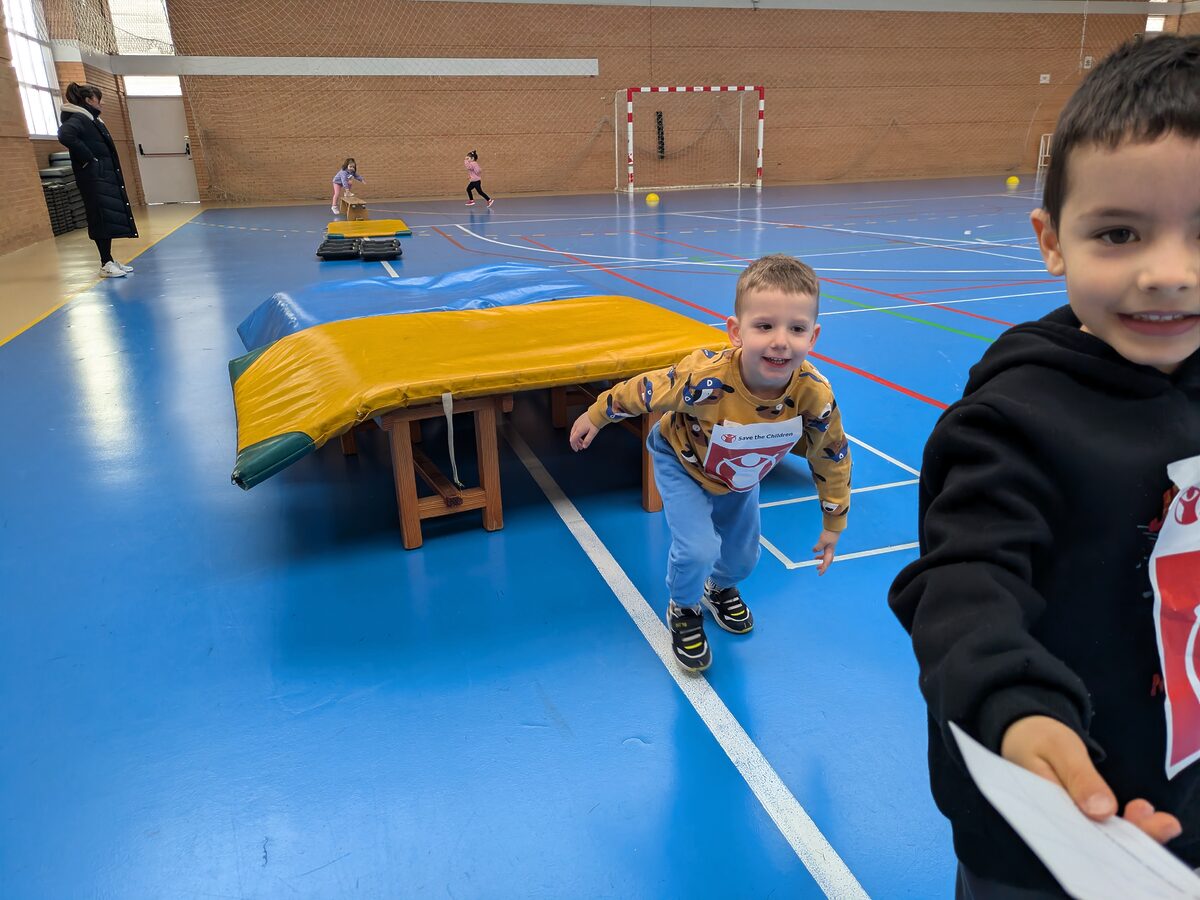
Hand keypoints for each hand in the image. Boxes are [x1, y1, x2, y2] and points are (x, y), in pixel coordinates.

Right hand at [569, 413, 599, 450]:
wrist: (597, 412)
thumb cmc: (595, 421)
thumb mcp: (593, 433)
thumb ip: (588, 440)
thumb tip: (584, 446)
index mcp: (579, 430)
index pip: (573, 440)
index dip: (574, 446)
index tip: (577, 450)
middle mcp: (576, 426)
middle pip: (572, 437)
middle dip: (576, 443)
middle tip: (581, 447)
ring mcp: (577, 422)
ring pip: (573, 433)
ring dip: (577, 439)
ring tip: (582, 442)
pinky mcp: (579, 420)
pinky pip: (575, 429)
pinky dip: (577, 434)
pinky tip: (582, 435)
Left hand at [811, 529, 839, 574]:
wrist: (834, 527)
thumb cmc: (829, 534)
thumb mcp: (823, 540)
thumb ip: (818, 546)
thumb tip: (814, 551)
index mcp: (830, 552)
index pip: (827, 563)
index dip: (823, 569)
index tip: (820, 573)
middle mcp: (830, 551)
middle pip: (827, 561)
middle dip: (823, 566)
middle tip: (817, 569)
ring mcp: (830, 548)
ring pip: (826, 557)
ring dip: (821, 560)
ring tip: (815, 559)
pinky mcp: (828, 544)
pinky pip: (824, 552)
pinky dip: (820, 554)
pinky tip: (816, 552)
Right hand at [1001, 716, 1181, 843]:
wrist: (1025, 730)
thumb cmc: (1037, 737)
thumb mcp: (1060, 749)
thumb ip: (1079, 778)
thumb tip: (1103, 813)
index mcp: (1041, 809)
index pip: (1078, 834)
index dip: (1110, 836)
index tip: (1139, 818)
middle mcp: (1055, 822)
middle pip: (1095, 840)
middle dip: (1132, 834)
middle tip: (1164, 823)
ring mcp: (1068, 819)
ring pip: (1101, 835)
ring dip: (1133, 829)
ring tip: (1156, 817)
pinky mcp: (1078, 815)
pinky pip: (1101, 825)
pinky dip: (1125, 822)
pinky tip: (1141, 812)